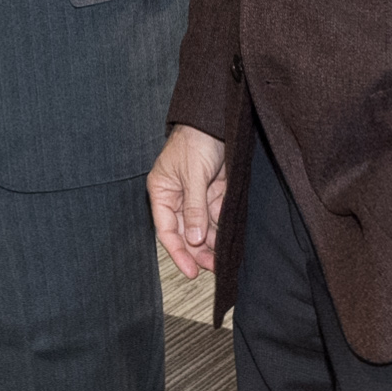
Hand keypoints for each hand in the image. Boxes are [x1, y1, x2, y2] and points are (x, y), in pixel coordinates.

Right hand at [149, 125, 228, 280]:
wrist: (217, 119)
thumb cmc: (194, 140)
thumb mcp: (192, 175)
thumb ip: (193, 208)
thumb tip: (193, 238)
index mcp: (162, 192)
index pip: (166, 230)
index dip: (178, 252)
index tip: (189, 271)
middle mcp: (177, 197)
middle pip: (185, 233)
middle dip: (198, 251)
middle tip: (213, 268)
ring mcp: (196, 196)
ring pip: (203, 228)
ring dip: (212, 244)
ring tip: (223, 260)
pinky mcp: (214, 192)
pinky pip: (217, 217)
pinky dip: (222, 230)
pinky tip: (229, 242)